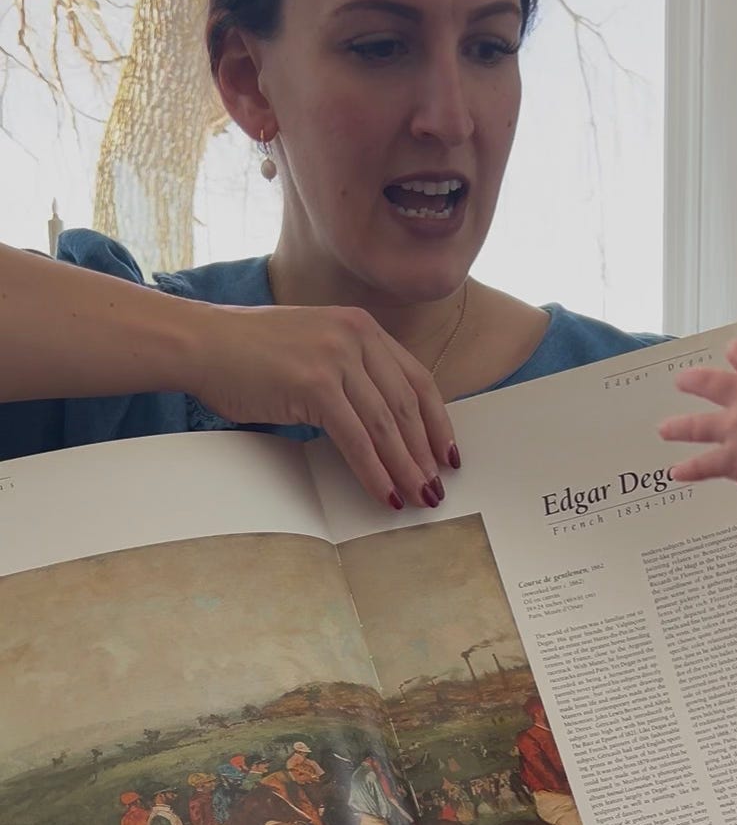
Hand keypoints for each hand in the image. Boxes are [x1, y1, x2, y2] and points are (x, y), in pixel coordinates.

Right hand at [189, 301, 457, 509]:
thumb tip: (383, 429)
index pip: (417, 379)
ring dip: (406, 469)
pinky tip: (384, 494)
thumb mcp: (314, 350)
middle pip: (407, 405)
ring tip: (418, 498)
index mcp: (361, 326)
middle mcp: (355, 335)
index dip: (438, 422)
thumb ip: (350, 375)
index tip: (448, 454)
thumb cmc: (249, 355)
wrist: (201, 344)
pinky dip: (374, 471)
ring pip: (386, 425)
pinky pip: (356, 438)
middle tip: (435, 488)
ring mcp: (335, 357)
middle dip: (425, 453)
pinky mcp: (314, 383)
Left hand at [659, 334, 736, 490]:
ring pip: (699, 426)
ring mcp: (736, 431)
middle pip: (713, 384)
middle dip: (696, 382)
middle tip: (681, 381)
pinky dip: (690, 470)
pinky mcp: (733, 461)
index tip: (734, 351)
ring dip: (680, 427)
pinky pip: (706, 466)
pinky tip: (675, 473)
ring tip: (664, 429)